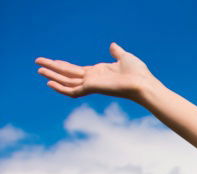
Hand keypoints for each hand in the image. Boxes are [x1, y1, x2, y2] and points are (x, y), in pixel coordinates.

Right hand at [35, 42, 155, 101]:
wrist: (143, 84)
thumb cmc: (138, 73)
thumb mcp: (125, 58)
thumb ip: (116, 53)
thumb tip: (112, 45)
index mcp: (99, 72)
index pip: (77, 70)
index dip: (64, 66)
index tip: (54, 61)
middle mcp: (93, 79)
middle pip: (68, 74)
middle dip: (53, 69)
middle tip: (38, 64)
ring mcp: (91, 84)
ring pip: (67, 81)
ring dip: (52, 75)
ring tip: (39, 70)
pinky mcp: (92, 88)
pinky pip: (72, 90)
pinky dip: (60, 88)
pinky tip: (49, 82)